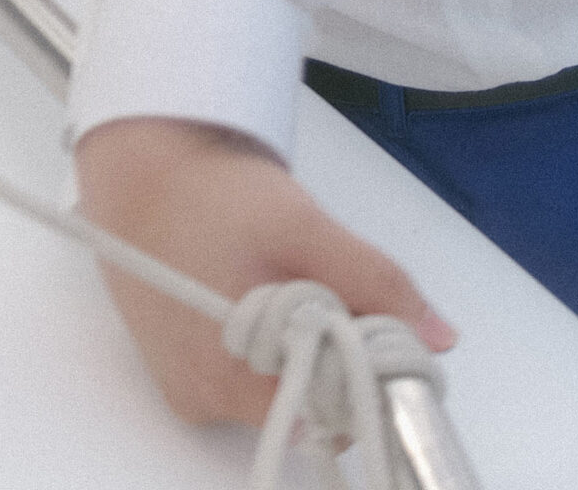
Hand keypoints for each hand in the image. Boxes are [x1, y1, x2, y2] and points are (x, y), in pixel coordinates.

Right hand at [75, 117, 455, 425]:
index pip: (335, 411)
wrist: (136, 165)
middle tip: (324, 282)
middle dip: (334, 351)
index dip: (369, 369)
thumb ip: (372, 280)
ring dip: (301, 345)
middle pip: (309, 404)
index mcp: (233, 381)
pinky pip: (246, 378)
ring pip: (280, 389)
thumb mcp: (300, 225)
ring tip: (285, 277)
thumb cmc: (212, 192)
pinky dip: (267, 344)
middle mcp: (207, 404)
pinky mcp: (178, 373)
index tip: (374, 320)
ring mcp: (188, 391)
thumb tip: (441, 338)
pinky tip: (255, 290)